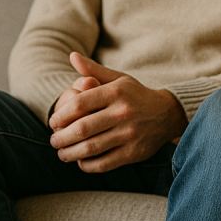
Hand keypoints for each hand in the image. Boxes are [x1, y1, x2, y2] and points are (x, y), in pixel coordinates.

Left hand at [48, 52, 187, 172]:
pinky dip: (87, 165)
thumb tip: (72, 56)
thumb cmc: (135, 96)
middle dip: (62, 137)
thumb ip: (93, 70)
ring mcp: (129, 134)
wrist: (168, 114)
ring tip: (61, 153)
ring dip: (70, 153)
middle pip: (82, 128)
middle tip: (54, 141)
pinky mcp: (133, 153)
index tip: (53, 122)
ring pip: (90, 148)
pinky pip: (103, 163)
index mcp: (116, 92)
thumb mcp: (118, 79)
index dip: (61, 115)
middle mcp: (123, 112)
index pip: (79, 104)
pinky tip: (80, 161)